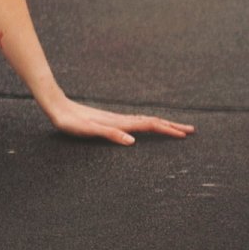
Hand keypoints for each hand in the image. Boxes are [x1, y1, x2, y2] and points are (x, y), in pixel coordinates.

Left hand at [45, 97, 194, 144]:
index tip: (184, 135)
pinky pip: (135, 122)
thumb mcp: (88, 130)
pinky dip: (148, 124)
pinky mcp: (109, 120)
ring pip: (145, 121)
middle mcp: (121, 120)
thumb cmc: (71, 121)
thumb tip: (132, 141)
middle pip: (152, 121)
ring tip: (174, 127)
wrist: (57, 107)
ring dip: (162, 124)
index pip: (149, 126)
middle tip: (191, 130)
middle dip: (171, 126)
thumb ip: (109, 134)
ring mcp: (116, 119)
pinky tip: (146, 126)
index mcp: (120, 123)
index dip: (167, 130)